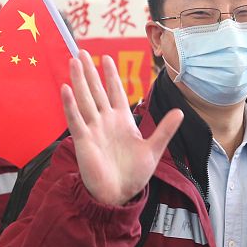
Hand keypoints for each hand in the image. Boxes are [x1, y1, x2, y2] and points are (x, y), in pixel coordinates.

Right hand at [60, 51, 182, 205]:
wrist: (119, 195)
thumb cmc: (134, 174)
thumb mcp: (154, 149)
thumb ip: (165, 129)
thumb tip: (180, 112)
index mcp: (122, 121)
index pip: (115, 92)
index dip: (110, 75)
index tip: (106, 57)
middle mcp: (105, 121)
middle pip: (96, 90)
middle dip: (90, 71)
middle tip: (82, 51)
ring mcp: (93, 129)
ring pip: (85, 99)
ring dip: (79, 80)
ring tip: (74, 61)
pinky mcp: (83, 140)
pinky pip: (75, 119)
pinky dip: (70, 105)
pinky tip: (66, 89)